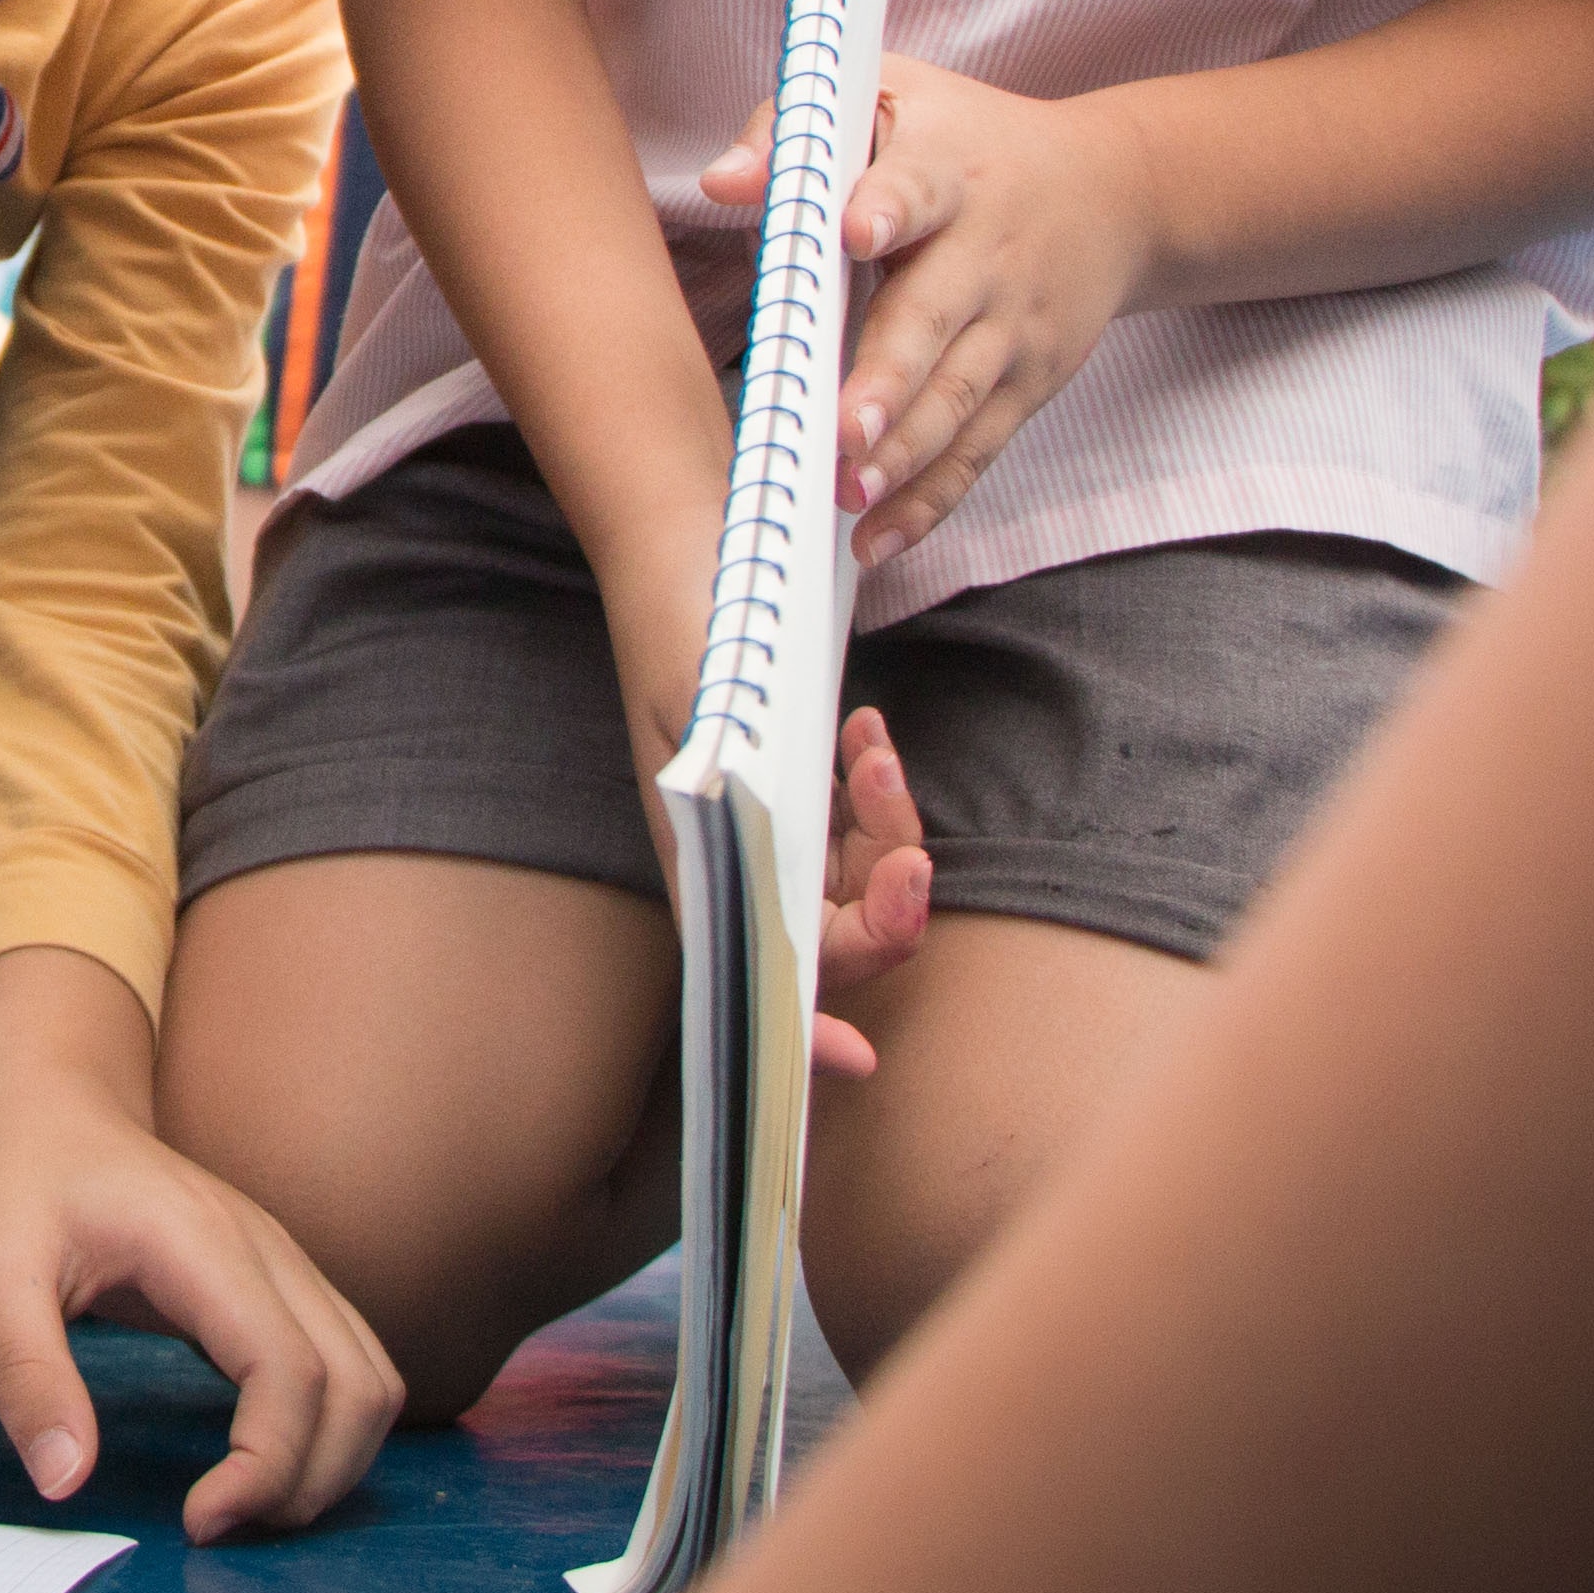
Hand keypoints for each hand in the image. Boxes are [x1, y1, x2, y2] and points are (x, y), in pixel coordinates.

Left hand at [0, 947, 399, 1537]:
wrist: (44, 1099)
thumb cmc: (11, 1178)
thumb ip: (26, 1377)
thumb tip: (65, 1484)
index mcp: (204, 1245)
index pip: (293, 1373)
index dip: (267, 1467)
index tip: (199, 1523)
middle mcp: (269, 1250)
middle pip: (360, 1388)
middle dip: (311, 1483)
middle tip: (219, 1528)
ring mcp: (286, 1263)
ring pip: (373, 1380)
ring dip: (332, 1462)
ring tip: (242, 1506)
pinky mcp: (281, 1283)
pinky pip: (350, 1366)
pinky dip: (330, 1431)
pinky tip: (257, 1464)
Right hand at [609, 600, 935, 1082]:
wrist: (681, 535)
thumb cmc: (685, 617)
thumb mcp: (706, 705)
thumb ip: (742, 806)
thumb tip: (782, 907)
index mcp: (698, 852)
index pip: (759, 968)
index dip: (807, 1026)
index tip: (858, 1058)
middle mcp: (736, 855)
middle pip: (833, 935)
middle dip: (886, 906)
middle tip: (912, 859)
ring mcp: (769, 822)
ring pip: (857, 881)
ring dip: (888, 831)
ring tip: (876, 750)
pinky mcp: (796, 784)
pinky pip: (858, 825)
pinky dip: (877, 793)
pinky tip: (866, 738)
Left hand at [709, 55, 1156, 563]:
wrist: (1112, 191)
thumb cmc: (965, 142)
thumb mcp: (893, 103)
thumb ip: (797, 135)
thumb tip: (722, 182)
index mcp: (945, 173)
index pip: (914, 189)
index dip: (884, 211)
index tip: (852, 233)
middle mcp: (984, 254)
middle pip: (932, 319)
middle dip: (888, 378)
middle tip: (844, 427)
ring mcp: (1012, 326)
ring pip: (956, 398)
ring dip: (904, 454)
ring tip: (850, 494)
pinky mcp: (1027, 383)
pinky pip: (976, 449)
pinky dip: (930, 500)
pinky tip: (878, 539)